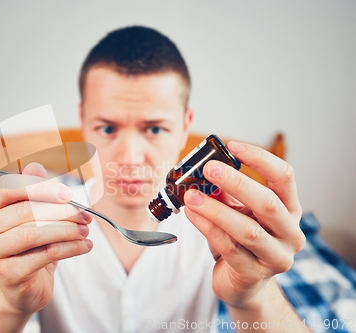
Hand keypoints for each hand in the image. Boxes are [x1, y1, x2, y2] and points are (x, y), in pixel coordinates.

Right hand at [0, 163, 92, 314]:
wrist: (22, 289)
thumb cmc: (29, 248)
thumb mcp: (33, 217)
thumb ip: (34, 191)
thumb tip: (36, 165)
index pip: (8, 188)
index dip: (40, 187)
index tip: (68, 192)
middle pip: (24, 211)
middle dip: (60, 210)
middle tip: (85, 214)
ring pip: (34, 233)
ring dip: (67, 229)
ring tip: (86, 229)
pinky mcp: (8, 275)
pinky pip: (45, 255)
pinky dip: (70, 248)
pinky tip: (85, 245)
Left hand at [183, 141, 304, 309]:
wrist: (243, 285)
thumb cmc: (241, 243)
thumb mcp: (237, 213)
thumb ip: (226, 194)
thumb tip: (203, 172)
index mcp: (289, 210)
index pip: (284, 177)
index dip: (260, 159)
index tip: (233, 146)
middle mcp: (289, 233)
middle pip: (268, 202)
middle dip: (237, 183)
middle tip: (209, 168)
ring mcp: (275, 256)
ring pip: (248, 229)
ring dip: (216, 209)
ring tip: (191, 196)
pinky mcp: (253, 274)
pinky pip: (229, 248)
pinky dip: (207, 228)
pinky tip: (191, 214)